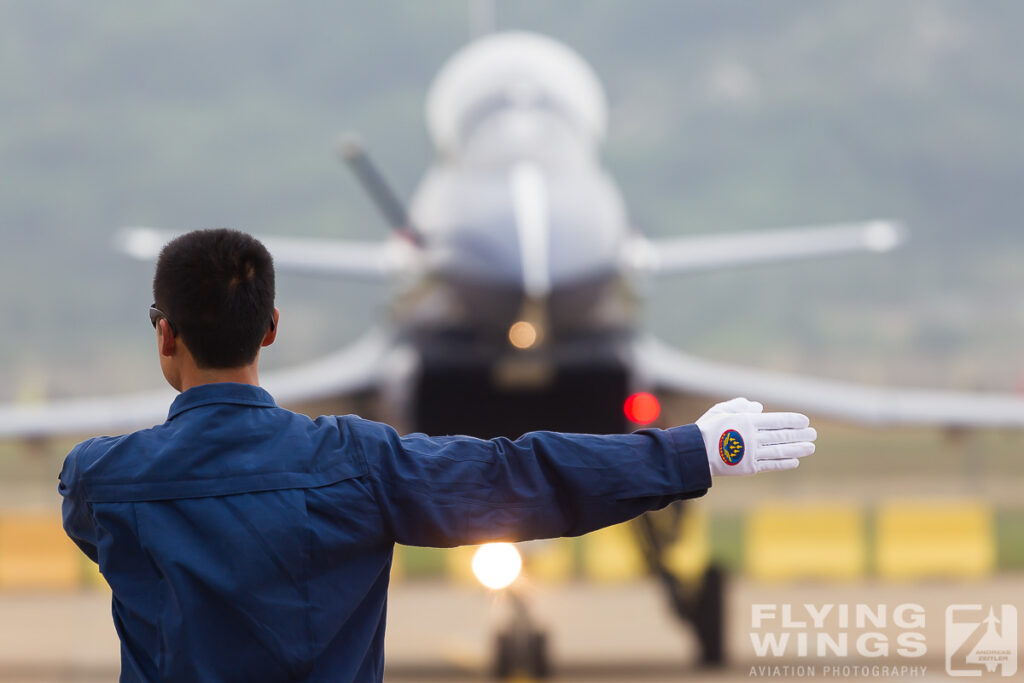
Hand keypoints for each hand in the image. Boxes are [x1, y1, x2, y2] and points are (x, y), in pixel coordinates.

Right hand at [695, 397, 815, 475]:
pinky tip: (795, 461)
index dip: (792, 421)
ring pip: (780, 450)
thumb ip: (741, 406)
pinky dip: (784, 463)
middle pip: (782, 436)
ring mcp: (752, 453)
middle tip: (814, 434)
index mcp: (747, 421)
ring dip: (797, 449)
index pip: (776, 420)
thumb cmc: (707, 428)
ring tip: (811, 447)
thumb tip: (759, 407)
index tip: (805, 421)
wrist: (695, 452)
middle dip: (800, 435)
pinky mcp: (748, 467)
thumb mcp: (721, 410)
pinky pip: (770, 464)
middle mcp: (753, 437)